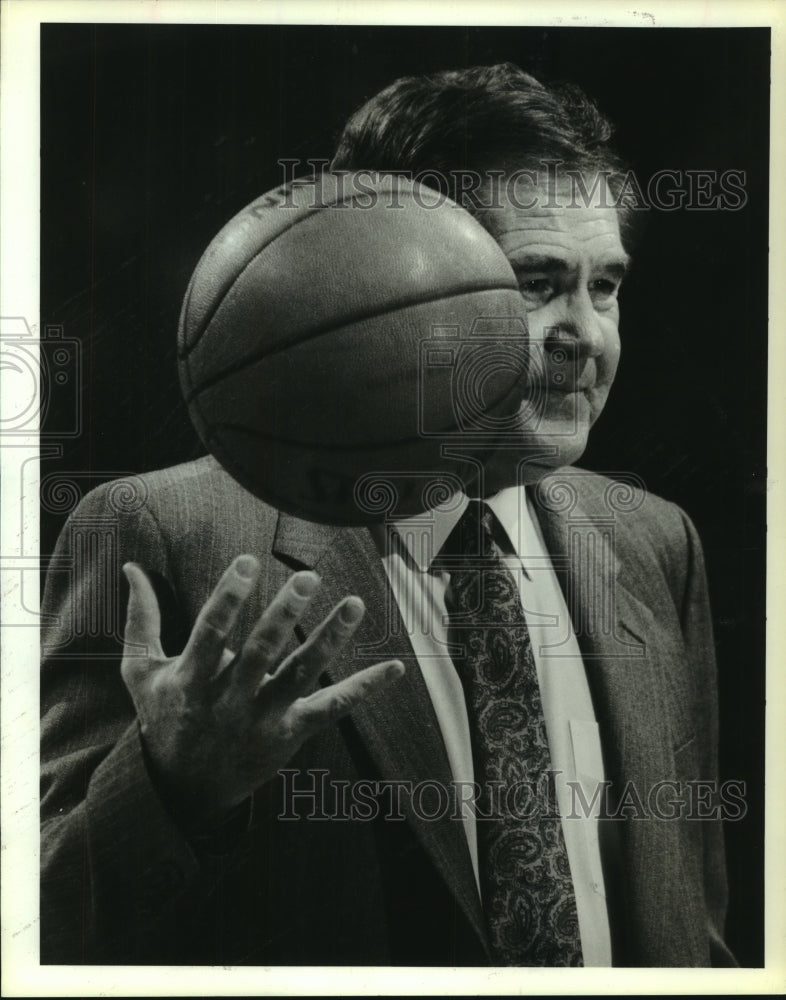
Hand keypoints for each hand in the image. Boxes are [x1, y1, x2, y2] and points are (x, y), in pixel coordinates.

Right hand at [120, 555, 403, 828]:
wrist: (182, 792)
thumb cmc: (163, 718)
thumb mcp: (140, 672)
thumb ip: (140, 619)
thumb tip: (132, 566)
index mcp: (190, 683)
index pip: (209, 634)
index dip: (227, 598)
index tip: (247, 562)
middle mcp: (229, 703)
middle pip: (261, 655)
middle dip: (284, 616)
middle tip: (308, 578)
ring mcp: (263, 720)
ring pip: (302, 676)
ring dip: (330, 640)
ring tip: (355, 603)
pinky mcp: (291, 734)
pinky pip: (332, 709)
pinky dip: (364, 690)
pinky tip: (396, 668)